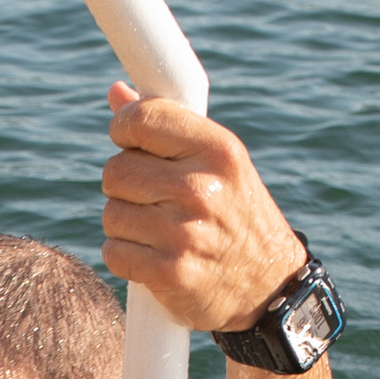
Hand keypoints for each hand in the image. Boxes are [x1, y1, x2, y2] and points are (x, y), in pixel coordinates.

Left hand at [99, 80, 308, 337]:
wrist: (268, 287)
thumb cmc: (235, 215)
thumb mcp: (217, 164)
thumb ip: (167, 126)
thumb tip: (116, 92)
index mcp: (218, 151)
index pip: (141, 119)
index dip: (124, 129)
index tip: (131, 142)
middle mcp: (202, 189)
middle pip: (116, 170)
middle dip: (126, 185)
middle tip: (153, 198)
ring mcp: (184, 233)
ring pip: (111, 213)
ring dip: (125, 224)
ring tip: (159, 230)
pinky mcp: (170, 272)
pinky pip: (113, 252)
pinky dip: (125, 257)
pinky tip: (153, 256)